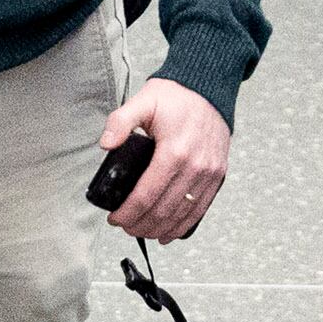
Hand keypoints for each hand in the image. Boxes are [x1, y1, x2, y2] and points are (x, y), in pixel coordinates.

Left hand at [100, 79, 230, 243]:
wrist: (209, 88)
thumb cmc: (176, 96)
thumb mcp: (143, 101)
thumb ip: (120, 122)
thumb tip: (105, 144)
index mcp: (174, 151)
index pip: (146, 195)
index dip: (128, 213)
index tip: (115, 218)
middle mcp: (195, 166)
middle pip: (163, 210)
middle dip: (140, 225)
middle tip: (125, 227)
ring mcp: (209, 173)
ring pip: (182, 214)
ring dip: (160, 229)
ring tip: (141, 232)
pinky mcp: (217, 175)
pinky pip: (200, 209)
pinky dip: (183, 226)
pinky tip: (168, 233)